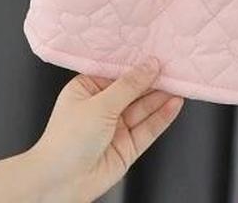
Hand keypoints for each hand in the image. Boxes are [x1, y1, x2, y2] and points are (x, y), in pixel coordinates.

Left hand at [26, 57, 183, 201]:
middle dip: (154, 80)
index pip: (118, 72)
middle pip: (134, 90)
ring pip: (144, 108)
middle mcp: (103, 107)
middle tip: (175, 67)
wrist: (57, 185)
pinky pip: (148, 128)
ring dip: (162, 96)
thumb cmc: (66, 141)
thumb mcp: (99, 104)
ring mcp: (116, 128)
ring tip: (180, 82)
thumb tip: (150, 65)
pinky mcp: (128, 146)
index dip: (138, 63)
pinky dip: (163, 116)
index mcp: (88, 89)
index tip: (157, 52)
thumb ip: (129, 85)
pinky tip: (175, 104)